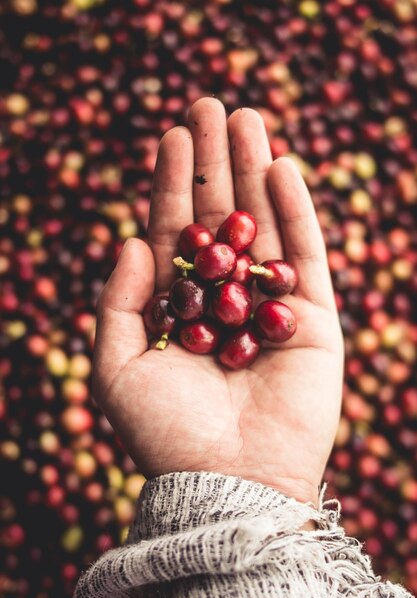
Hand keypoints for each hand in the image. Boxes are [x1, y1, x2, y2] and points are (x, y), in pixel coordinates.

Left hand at [93, 98, 343, 503]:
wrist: (228, 483)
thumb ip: (122, 304)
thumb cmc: (166, 434)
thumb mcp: (118, 368)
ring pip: (264, 227)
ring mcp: (271, 308)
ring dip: (254, 172)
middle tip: (211, 105)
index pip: (177, 234)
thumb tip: (134, 241)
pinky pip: (304, 258)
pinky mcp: (313, 321)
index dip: (173, 185)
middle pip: (221, 219)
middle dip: (215, 164)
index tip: (172, 135)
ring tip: (247, 117)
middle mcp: (226, 302)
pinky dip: (294, 214)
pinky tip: (280, 169)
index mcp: (182, 310)